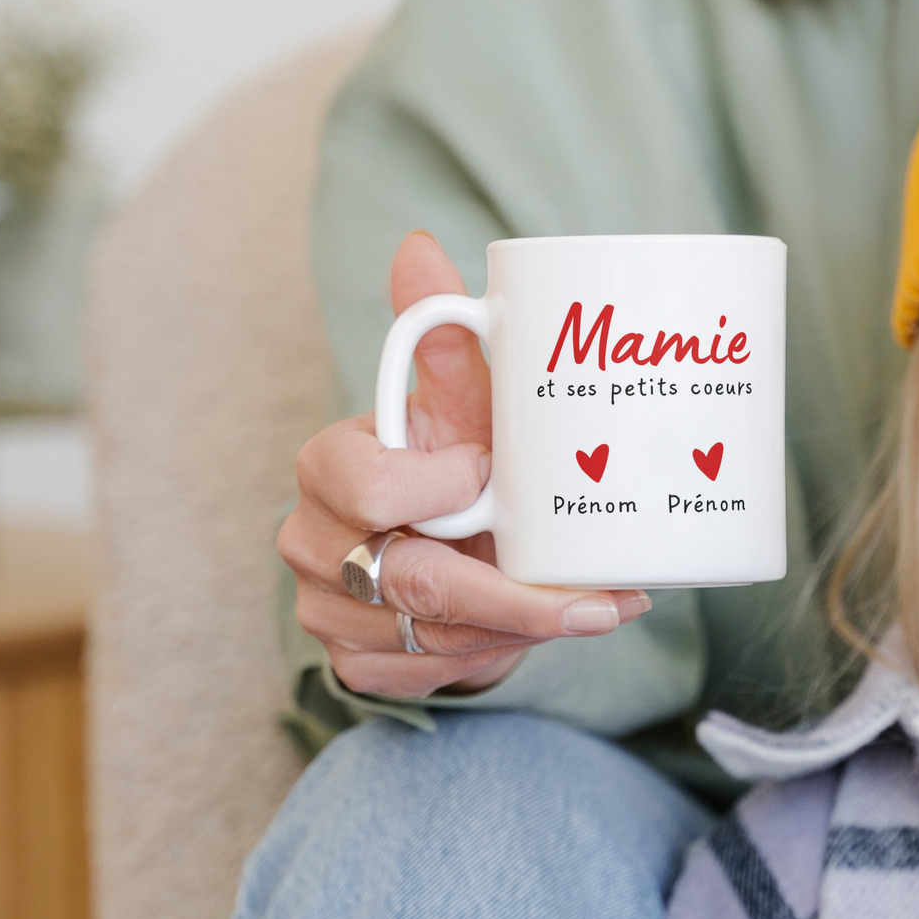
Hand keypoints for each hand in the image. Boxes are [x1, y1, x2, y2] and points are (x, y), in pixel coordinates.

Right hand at [281, 230, 649, 696]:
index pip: (365, 485)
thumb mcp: (460, 397)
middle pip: (408, 581)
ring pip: (433, 635)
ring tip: (601, 606)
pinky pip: (433, 673)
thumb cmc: (455, 454)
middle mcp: (317, 545)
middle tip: (596, 593)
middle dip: (511, 593)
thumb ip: (440, 330)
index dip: (437, 487)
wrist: (447, 539)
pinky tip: (559, 630)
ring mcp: (333, 615)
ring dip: (522, 627)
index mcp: (329, 467)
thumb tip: (419, 246)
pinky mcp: (361, 666)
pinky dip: (502, 655)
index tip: (490, 471)